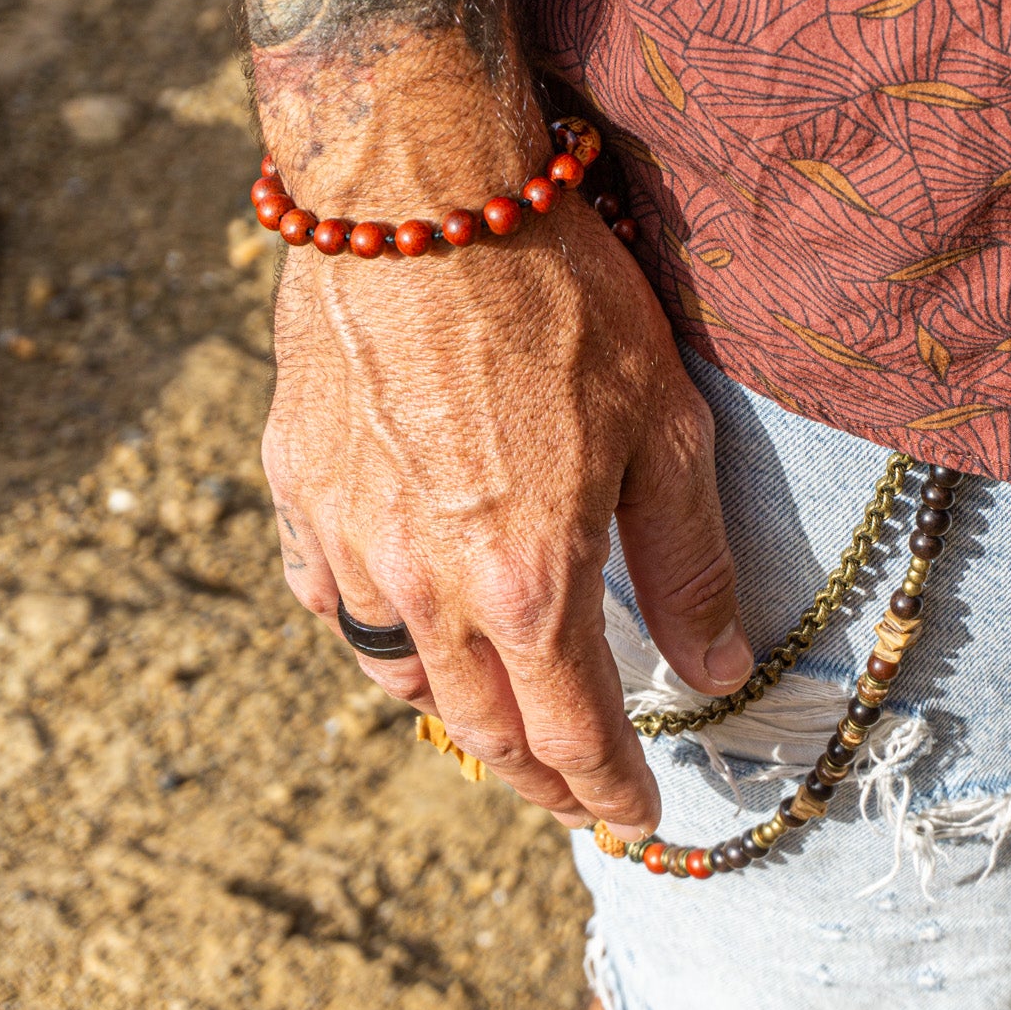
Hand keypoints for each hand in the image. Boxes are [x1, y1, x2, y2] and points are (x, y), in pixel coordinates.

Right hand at [261, 113, 750, 838]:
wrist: (415, 193)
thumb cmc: (557, 296)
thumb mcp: (661, 424)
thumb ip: (687, 560)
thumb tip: (714, 667)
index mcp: (525, 580)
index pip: (571, 734)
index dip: (608, 789)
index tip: (637, 816)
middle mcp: (423, 585)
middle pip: (481, 729)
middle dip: (537, 776)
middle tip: (573, 790)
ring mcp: (347, 541)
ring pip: (395, 679)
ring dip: (456, 715)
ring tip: (498, 716)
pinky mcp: (296, 489)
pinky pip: (330, 602)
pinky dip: (375, 635)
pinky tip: (405, 619)